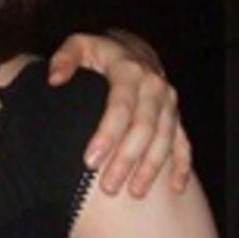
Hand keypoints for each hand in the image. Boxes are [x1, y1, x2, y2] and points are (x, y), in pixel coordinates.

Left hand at [46, 32, 192, 196]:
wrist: (134, 50)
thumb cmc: (99, 53)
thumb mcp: (79, 45)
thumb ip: (65, 58)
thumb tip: (54, 79)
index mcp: (129, 70)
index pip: (120, 106)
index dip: (107, 134)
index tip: (90, 161)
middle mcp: (154, 86)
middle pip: (144, 128)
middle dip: (127, 159)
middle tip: (107, 186)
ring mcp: (169, 103)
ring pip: (165, 139)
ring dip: (151, 168)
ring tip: (133, 192)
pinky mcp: (176, 116)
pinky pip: (183, 142)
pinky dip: (182, 166)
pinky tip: (176, 188)